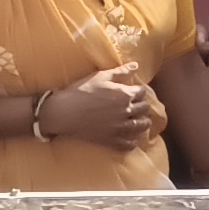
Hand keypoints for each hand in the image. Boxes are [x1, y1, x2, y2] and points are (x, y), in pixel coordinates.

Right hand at [41, 68, 161, 148]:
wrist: (64, 112)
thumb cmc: (81, 91)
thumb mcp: (100, 76)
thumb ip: (121, 71)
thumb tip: (136, 65)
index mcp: (124, 95)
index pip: (142, 92)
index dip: (138, 90)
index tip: (133, 91)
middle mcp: (126, 111)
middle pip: (144, 108)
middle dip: (142, 105)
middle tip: (135, 105)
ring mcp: (120, 127)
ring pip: (142, 126)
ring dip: (142, 122)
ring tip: (137, 119)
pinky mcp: (112, 140)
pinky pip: (130, 144)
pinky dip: (132, 140)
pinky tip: (129, 136)